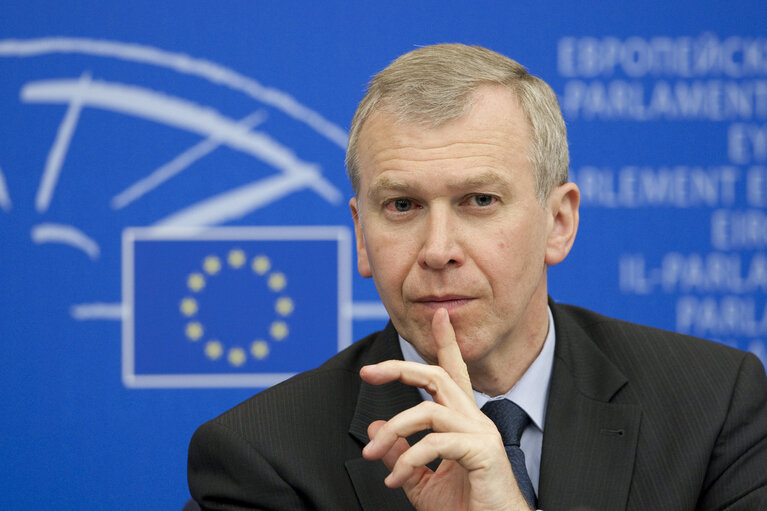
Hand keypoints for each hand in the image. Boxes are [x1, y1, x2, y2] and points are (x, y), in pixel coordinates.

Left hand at [360, 308, 530, 510]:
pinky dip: (407, 459)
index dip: (446, 343)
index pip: (453, 373)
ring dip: (392, 429)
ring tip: (370, 454)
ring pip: (428, 410)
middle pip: (437, 377)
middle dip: (400, 368)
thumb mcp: (422, 481)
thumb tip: (374, 430)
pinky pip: (434, 443)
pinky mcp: (481, 451)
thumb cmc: (466, 509)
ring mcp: (480, 433)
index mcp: (463, 422)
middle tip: (368, 372)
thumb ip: (400, 454)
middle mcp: (475, 420)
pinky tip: (393, 480)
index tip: (439, 315)